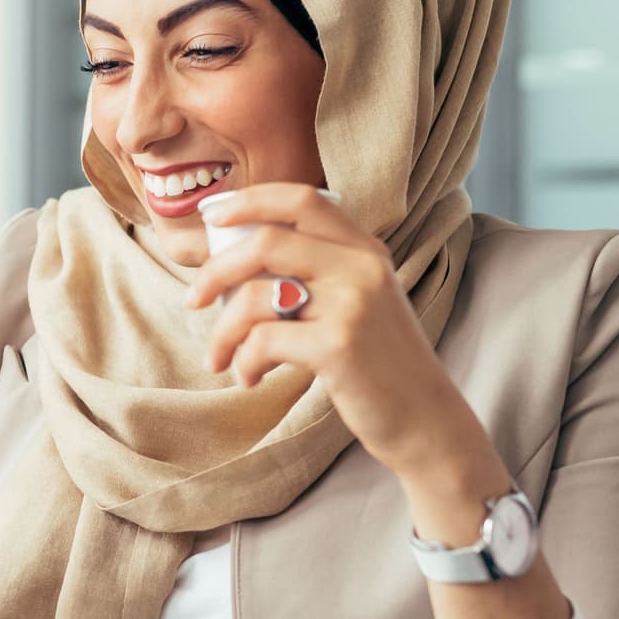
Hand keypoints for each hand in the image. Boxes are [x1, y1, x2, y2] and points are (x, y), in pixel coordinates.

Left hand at [185, 183, 479, 475]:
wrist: (424, 419)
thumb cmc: (375, 363)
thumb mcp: (356, 304)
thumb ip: (312, 276)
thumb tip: (229, 264)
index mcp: (365, 250)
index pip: (303, 200)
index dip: (250, 200)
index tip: (212, 215)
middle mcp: (363, 268)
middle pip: (264, 243)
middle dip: (215, 271)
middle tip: (194, 300)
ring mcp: (353, 304)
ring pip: (255, 296)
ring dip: (223, 332)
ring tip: (220, 359)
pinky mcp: (339, 345)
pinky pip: (263, 340)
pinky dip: (244, 362)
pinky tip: (249, 378)